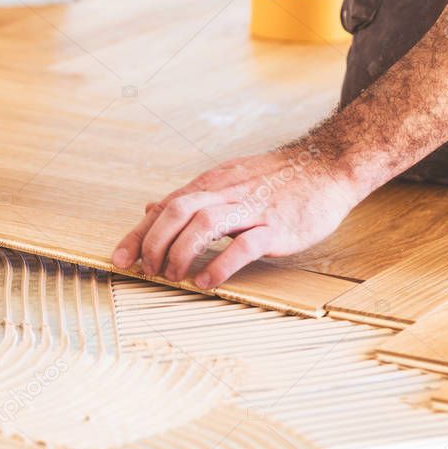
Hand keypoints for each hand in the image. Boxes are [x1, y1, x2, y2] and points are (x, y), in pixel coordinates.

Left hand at [111, 144, 364, 288]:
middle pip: (177, 211)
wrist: (328, 166)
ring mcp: (251, 209)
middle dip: (154, 243)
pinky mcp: (276, 227)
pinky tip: (206, 282)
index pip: (166, 207)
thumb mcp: (228, 181)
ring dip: (181, 252)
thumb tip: (151, 208)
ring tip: (173, 277)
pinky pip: (243, 245)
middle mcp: (226, 193)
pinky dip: (220, 264)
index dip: (139, 234)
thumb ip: (190, 198)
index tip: (119, 259)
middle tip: (147, 270)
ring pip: (204, 223)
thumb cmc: (278, 180)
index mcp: (212, 184)